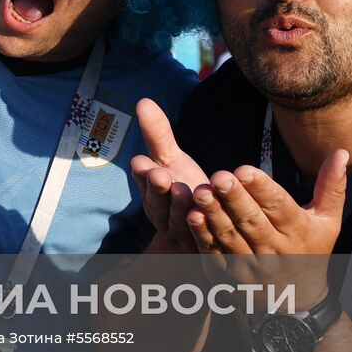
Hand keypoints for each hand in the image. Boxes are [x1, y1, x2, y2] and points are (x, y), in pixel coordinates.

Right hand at [129, 99, 210, 254]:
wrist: (200, 236)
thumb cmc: (185, 191)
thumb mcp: (172, 161)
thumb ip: (159, 135)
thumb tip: (143, 101)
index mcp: (153, 195)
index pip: (145, 185)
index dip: (143, 175)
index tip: (141, 162)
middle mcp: (164, 217)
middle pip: (158, 206)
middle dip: (158, 191)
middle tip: (161, 175)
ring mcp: (183, 236)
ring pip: (180, 223)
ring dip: (182, 208)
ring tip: (187, 190)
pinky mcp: (203, 251)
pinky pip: (204, 241)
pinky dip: (206, 229)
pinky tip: (211, 215)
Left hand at [188, 153, 347, 309]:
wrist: (296, 304)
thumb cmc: (312, 251)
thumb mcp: (327, 221)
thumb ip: (331, 186)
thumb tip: (341, 151)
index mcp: (298, 232)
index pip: (279, 207)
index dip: (261, 189)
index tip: (243, 169)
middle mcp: (276, 251)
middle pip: (252, 222)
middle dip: (234, 199)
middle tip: (218, 176)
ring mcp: (252, 267)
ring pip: (231, 238)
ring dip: (214, 215)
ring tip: (200, 192)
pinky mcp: (230, 278)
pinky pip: (215, 256)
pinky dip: (202, 237)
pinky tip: (191, 216)